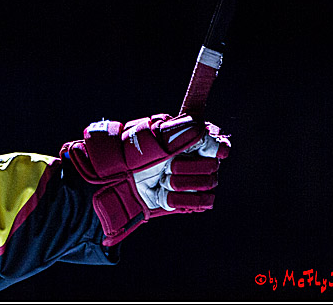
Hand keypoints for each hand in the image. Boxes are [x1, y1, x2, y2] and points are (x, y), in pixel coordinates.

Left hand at [60, 113, 230, 245]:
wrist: (115, 181)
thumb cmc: (130, 154)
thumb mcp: (153, 137)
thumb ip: (183, 130)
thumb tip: (210, 131)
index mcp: (187, 141)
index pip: (218, 143)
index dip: (218, 147)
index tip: (215, 150)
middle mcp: (192, 160)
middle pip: (213, 166)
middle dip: (188, 167)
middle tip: (166, 166)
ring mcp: (190, 181)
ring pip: (209, 184)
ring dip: (181, 183)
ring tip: (161, 180)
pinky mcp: (186, 201)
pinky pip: (202, 202)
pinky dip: (181, 199)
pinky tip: (164, 194)